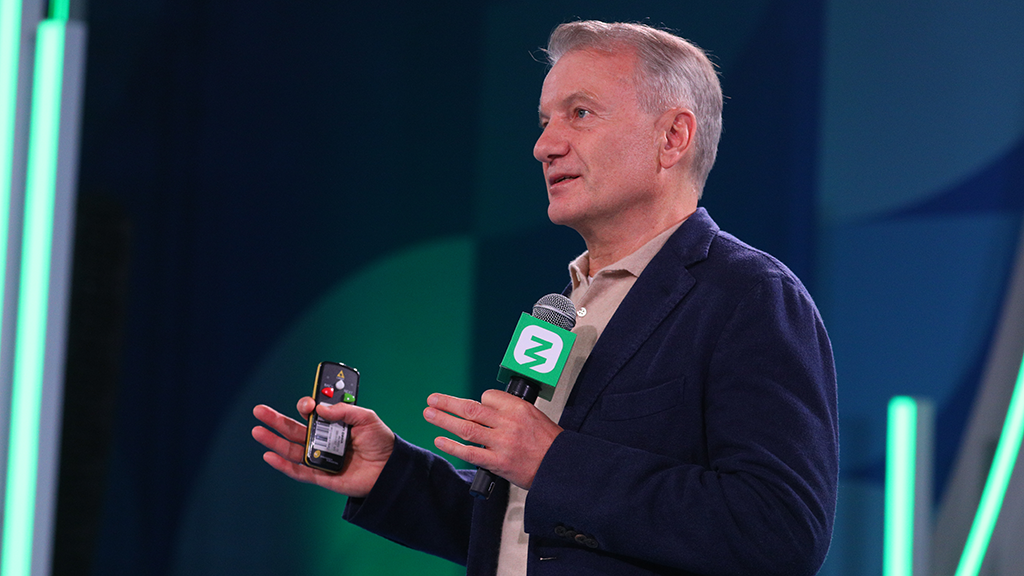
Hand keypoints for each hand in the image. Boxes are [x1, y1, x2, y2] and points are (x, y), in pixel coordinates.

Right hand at [252, 397, 394, 497]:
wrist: (391, 469)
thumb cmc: (382, 442)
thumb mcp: (367, 418)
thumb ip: (345, 411)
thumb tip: (320, 409)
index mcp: (334, 424)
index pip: (312, 413)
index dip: (306, 406)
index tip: (307, 405)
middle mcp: (324, 439)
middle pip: (295, 428)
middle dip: (276, 420)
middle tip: (259, 410)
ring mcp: (321, 457)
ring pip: (292, 448)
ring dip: (273, 441)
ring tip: (257, 431)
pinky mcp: (322, 475)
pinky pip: (299, 471)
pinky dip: (283, 465)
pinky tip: (269, 456)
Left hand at [423, 390, 561, 489]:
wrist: (560, 467)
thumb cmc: (549, 443)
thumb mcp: (534, 416)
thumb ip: (509, 412)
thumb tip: (485, 409)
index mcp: (518, 408)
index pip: (487, 397)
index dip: (477, 400)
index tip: (472, 405)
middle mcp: (508, 423)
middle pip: (471, 409)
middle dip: (448, 403)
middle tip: (432, 399)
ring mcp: (502, 443)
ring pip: (466, 428)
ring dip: (444, 420)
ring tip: (429, 414)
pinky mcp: (497, 463)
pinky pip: (470, 453)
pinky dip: (452, 446)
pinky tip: (440, 440)